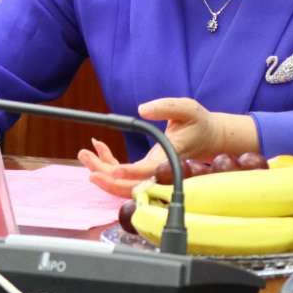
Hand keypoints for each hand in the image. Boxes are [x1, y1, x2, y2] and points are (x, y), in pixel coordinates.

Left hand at [76, 98, 254, 197]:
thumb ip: (166, 107)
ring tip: (85, 152)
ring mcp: (151, 173)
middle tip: (86, 159)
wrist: (208, 136)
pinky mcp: (145, 170)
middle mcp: (159, 170)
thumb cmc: (198, 122)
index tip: (114, 171)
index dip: (132, 174)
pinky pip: (124, 175)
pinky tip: (99, 147)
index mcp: (171, 157)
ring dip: (102, 170)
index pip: (149, 171)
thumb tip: (143, 109)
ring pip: (124, 183)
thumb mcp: (186, 108)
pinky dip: (108, 163)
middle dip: (107, 177)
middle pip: (131, 185)